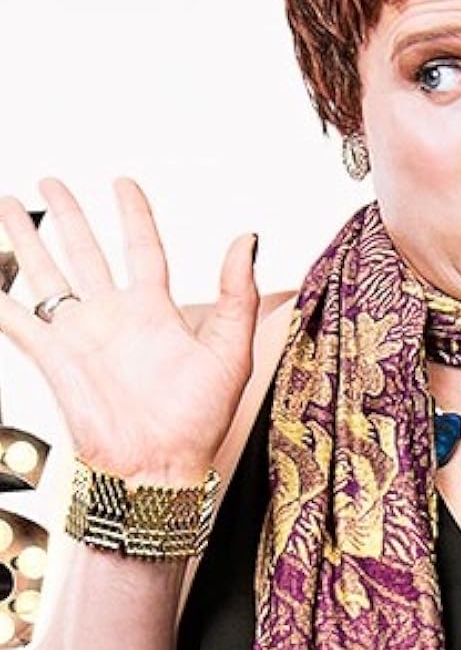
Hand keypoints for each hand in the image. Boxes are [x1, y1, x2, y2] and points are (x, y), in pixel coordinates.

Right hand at [0, 177, 258, 483]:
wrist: (158, 469)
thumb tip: (248, 236)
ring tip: (8, 204)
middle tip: (50, 180)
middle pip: (84, 250)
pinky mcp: (53, 358)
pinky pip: (16, 320)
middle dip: (68, 215)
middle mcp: (113, 316)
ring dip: (27, 239)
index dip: (132, 214)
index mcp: (155, 310)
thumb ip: (236, 293)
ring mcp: (79, 334)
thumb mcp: (230, 350)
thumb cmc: (198, 420)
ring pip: (46, 273)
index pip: (141, 247)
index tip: (122, 183)